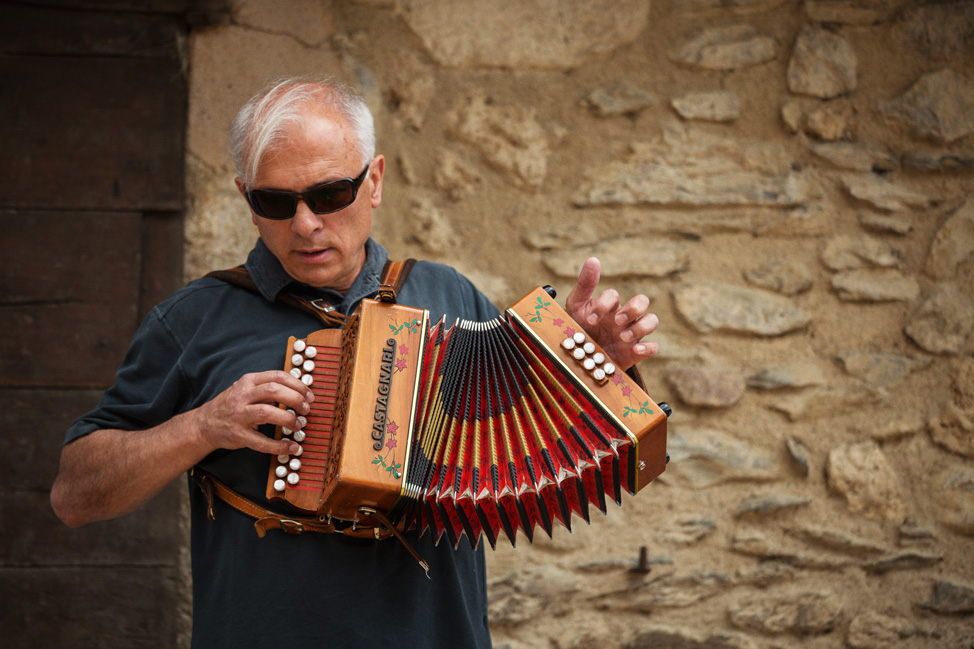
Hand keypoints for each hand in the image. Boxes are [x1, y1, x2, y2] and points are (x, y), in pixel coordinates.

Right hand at [194, 370, 313, 455]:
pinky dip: (279, 446)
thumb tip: (299, 391)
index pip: (277, 376)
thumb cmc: (231, 406)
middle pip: (274, 390)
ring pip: (267, 412)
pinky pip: (261, 441)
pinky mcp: (238, 435)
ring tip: (298, 425)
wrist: (204, 425)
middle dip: (296, 399)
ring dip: (288, 419)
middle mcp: (242, 395)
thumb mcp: (246, 389)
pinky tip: (291, 447)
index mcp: (248, 381)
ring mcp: (239, 415)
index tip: (309, 395)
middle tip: (306, 409)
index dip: (298, 385)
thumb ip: (267, 387)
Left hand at [564, 257, 658, 370]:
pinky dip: (648, 347)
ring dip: (641, 327)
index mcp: (609, 305)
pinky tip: (635, 349)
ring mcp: (632, 334)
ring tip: (623, 336)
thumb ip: (584, 286)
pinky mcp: (636, 352)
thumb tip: (593, 259)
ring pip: (652, 320)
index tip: (591, 319)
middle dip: (633, 308)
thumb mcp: (575, 308)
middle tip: (617, 321)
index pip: (614, 295)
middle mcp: (624, 317)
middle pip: (642, 301)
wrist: (581, 359)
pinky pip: (653, 347)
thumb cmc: (579, 329)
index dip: (604, 305)